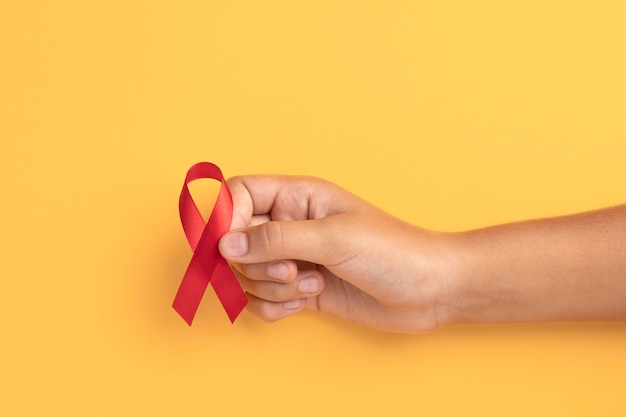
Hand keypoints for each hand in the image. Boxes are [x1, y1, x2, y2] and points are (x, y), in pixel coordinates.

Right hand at [218, 175, 451, 332]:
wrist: (430, 291)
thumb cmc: (393, 252)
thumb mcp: (334, 239)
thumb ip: (275, 239)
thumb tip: (224, 245)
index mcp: (298, 197)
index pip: (238, 195)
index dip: (226, 219)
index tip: (231, 248)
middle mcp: (291, 225)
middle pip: (236, 241)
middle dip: (257, 264)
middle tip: (293, 269)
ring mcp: (295, 258)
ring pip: (248, 275)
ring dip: (272, 288)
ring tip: (311, 285)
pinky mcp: (300, 288)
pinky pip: (262, 300)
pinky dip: (275, 307)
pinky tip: (306, 303)